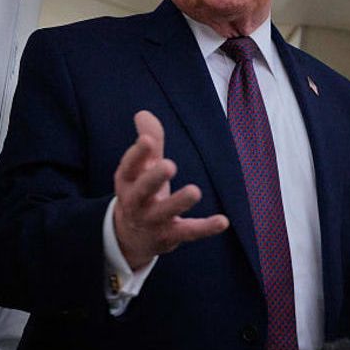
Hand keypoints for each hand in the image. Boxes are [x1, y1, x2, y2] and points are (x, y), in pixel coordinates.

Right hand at [113, 110, 228, 269]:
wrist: (131, 236)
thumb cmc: (141, 191)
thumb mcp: (141, 168)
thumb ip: (148, 141)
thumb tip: (143, 113)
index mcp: (127, 181)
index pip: (128, 166)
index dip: (137, 154)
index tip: (147, 140)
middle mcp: (135, 202)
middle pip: (141, 191)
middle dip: (153, 178)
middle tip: (169, 165)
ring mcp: (152, 221)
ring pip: (164, 212)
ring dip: (178, 202)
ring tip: (195, 191)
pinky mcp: (169, 236)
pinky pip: (188, 232)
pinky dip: (205, 228)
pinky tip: (223, 221)